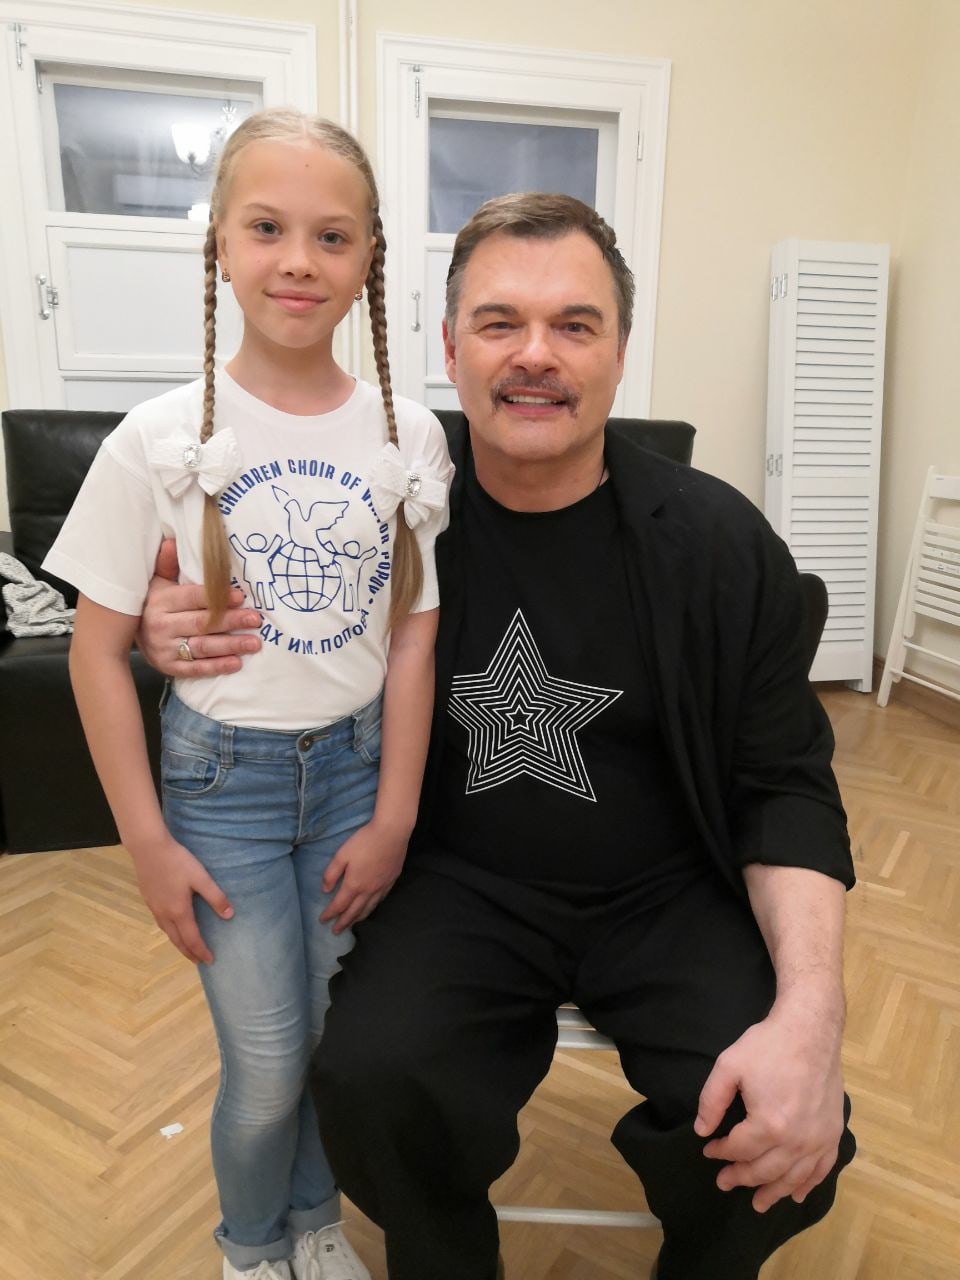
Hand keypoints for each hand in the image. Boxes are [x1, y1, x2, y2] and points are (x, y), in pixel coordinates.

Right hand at [130, 833, 233, 963]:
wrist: (148, 848)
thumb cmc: (177, 862)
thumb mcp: (201, 877)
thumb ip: (215, 897)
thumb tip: (229, 916)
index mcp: (179, 911)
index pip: (192, 939)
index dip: (201, 951)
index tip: (210, 961)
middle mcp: (165, 914)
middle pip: (177, 940)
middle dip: (189, 952)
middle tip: (198, 961)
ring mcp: (154, 908)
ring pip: (167, 932)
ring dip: (178, 943)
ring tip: (187, 947)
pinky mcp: (148, 899)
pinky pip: (161, 923)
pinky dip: (170, 931)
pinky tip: (172, 925)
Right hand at [137, 538, 262, 676]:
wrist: (129, 633)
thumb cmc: (154, 602)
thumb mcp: (157, 580)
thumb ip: (167, 563)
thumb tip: (173, 540)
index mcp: (161, 601)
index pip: (192, 598)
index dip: (217, 597)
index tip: (240, 596)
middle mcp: (161, 626)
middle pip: (201, 623)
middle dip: (230, 621)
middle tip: (255, 620)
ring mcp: (165, 649)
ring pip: (202, 647)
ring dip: (230, 646)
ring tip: (254, 643)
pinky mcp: (169, 667)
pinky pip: (195, 669)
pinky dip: (216, 667)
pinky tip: (236, 663)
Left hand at [320, 819, 409, 933]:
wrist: (392, 832)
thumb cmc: (364, 841)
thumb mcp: (342, 854)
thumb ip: (331, 873)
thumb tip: (325, 890)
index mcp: (354, 884)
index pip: (339, 904)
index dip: (330, 914)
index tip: (322, 920)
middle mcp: (368, 890)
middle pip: (354, 911)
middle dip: (344, 922)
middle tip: (336, 931)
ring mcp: (381, 887)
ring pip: (368, 908)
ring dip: (358, 918)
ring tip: (352, 925)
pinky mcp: (391, 881)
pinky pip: (380, 900)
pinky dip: (372, 908)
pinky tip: (370, 908)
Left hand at [695, 992, 844, 1212]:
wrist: (810, 1030)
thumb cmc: (768, 1045)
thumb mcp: (729, 1066)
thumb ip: (711, 1101)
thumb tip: (702, 1131)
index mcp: (768, 1125)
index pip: (738, 1150)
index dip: (720, 1152)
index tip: (709, 1151)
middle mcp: (796, 1140)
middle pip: (764, 1170)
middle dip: (741, 1178)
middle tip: (724, 1182)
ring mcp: (818, 1139)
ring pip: (793, 1178)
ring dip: (774, 1193)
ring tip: (758, 1204)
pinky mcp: (833, 1133)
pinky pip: (822, 1169)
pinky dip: (808, 1185)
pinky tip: (798, 1195)